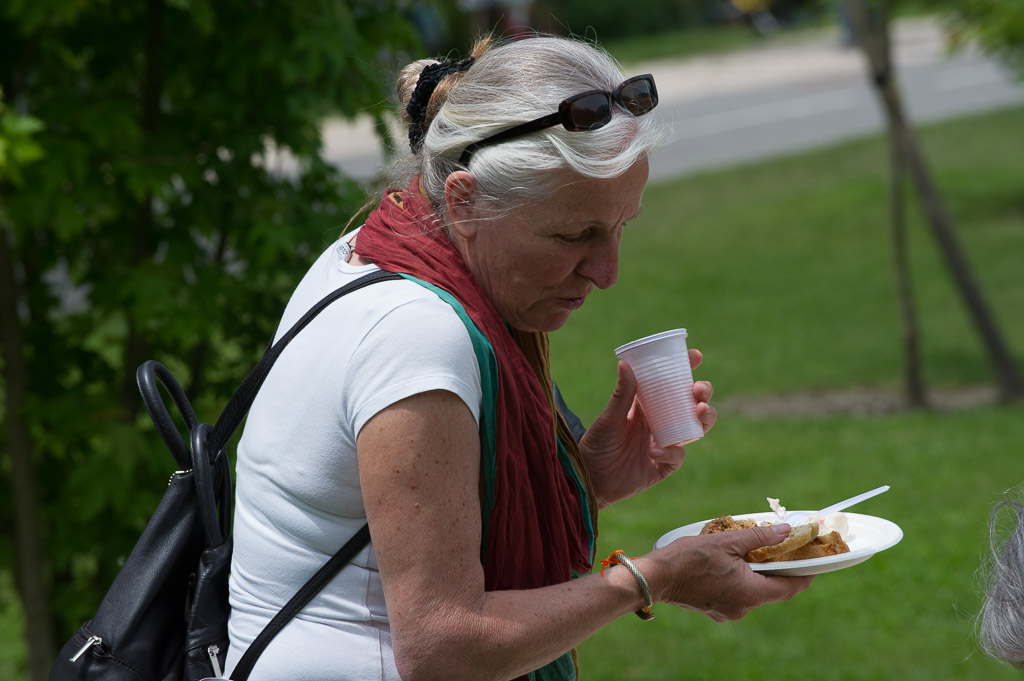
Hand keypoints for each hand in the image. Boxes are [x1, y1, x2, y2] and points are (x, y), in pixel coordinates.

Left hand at [580, 349, 716, 507]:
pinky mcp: (661, 467)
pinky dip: (671, 453)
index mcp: (646, 406)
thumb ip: (621, 395)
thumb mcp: (609, 418)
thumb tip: (625, 363)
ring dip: (703, 419)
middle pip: (691, 405)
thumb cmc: (595, 444)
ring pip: (694, 429)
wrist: (588, 479)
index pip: (671, 384)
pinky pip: (676, 458)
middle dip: (702, 394)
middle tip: (699, 390)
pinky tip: (655, 449)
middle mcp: (659, 423)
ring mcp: (663, 445)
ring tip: (699, 411)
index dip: (686, 369)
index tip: (695, 356)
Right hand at [638, 524, 813, 620]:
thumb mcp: (727, 542)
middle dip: (779, 570)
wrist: (656, 577)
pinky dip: (742, 580)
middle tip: (784, 550)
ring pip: (754, 591)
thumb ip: (759, 538)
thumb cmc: (689, 558)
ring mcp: (729, 611)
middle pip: (772, 590)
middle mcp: (744, 607)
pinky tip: (734, 563)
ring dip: (758, 574)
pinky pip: (738, 594)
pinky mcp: (717, 609)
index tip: (815, 563)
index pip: (790, 588)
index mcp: (751, 593)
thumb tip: (785, 532)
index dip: (805, 575)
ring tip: (756, 552)